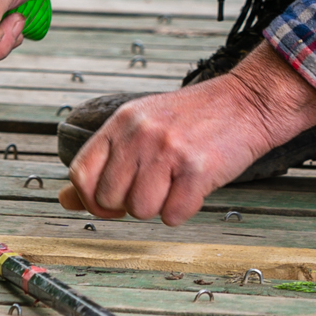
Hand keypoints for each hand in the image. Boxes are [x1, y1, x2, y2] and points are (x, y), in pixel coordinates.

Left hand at [62, 42, 315, 226]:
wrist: (250, 101)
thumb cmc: (197, 117)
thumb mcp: (143, 126)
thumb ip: (105, 161)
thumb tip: (65, 200)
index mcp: (122, 121)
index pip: (81, 173)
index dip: (91, 198)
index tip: (111, 202)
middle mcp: (141, 134)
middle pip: (110, 199)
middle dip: (131, 204)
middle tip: (156, 187)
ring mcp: (169, 150)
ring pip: (141, 211)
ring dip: (160, 208)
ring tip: (177, 183)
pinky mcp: (197, 169)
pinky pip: (174, 215)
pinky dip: (185, 210)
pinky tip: (195, 188)